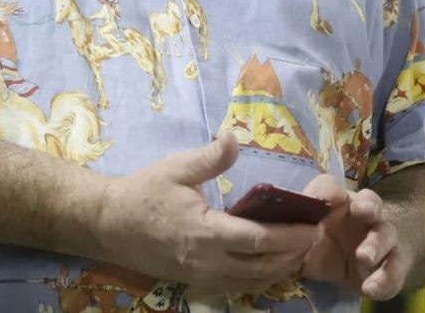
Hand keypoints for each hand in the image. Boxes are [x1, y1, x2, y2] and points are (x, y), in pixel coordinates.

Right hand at [96, 133, 317, 294]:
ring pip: (255, 283)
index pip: (260, 239)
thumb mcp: (175, 168)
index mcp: (207, 232)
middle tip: (314, 236)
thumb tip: (235, 137)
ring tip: (298, 250)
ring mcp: (204, 277)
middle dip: (295, 254)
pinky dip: (261, 279)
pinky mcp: (198, 282)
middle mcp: (209, 262)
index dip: (292, 236)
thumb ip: (209, 157)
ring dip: (281, 269)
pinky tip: (268, 264)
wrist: (109, 224)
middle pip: (265, 267)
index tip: (315, 225)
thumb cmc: (143, 192)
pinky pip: (239, 287)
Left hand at [299, 174, 410, 299]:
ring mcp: (378, 237)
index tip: (328, 199)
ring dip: (377, 244)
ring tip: (363, 259)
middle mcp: (360, 214)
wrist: (337, 261)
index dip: (329, 191)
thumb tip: (269, 221)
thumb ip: (289, 224)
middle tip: (363, 213)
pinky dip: (385, 279)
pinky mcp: (389, 263)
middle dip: (368, 206)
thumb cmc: (312, 239)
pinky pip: (394, 269)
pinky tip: (370, 289)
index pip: (332, 187)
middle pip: (371, 202)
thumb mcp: (298, 232)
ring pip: (387, 233)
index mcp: (334, 201)